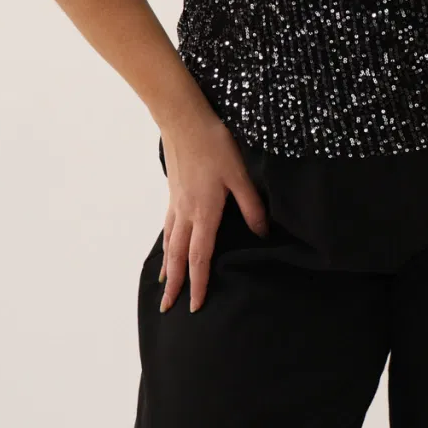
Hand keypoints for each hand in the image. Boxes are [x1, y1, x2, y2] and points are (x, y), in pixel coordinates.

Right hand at [157, 105, 269, 312]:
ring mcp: (176, 204)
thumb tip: (262, 233)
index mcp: (204, 213)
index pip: (200, 258)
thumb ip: (251, 206)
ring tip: (165, 287)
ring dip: (168, 268)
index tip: (196, 307)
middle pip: (179, 258)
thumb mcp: (239, 174)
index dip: (200, 284)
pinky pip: (167, 228)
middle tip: (169, 309)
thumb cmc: (213, 144)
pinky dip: (166, 245)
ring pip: (170, 244)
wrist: (183, 119)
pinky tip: (167, 248)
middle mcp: (186, 214)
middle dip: (176, 286)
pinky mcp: (173, 193)